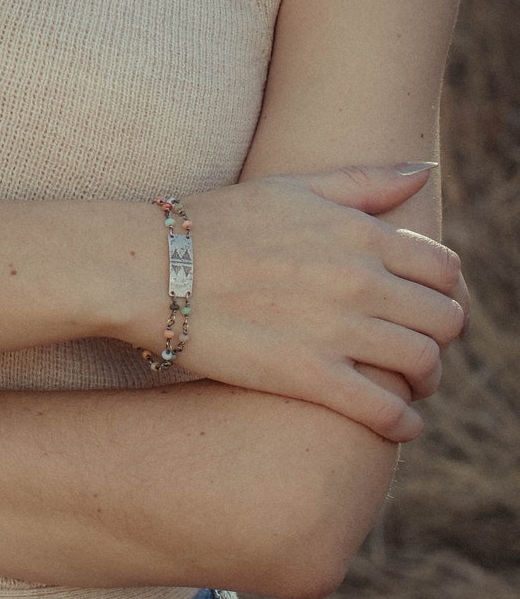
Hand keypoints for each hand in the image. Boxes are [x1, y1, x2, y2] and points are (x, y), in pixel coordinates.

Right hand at [135, 164, 465, 441]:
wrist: (153, 270)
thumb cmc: (214, 225)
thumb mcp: (290, 187)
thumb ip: (360, 182)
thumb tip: (421, 173)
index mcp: (359, 234)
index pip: (443, 269)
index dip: (445, 292)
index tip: (425, 306)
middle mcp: (360, 280)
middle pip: (444, 319)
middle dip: (440, 337)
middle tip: (419, 347)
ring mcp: (337, 330)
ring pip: (423, 364)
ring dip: (427, 380)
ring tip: (410, 386)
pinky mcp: (307, 376)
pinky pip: (383, 410)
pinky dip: (402, 422)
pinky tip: (398, 425)